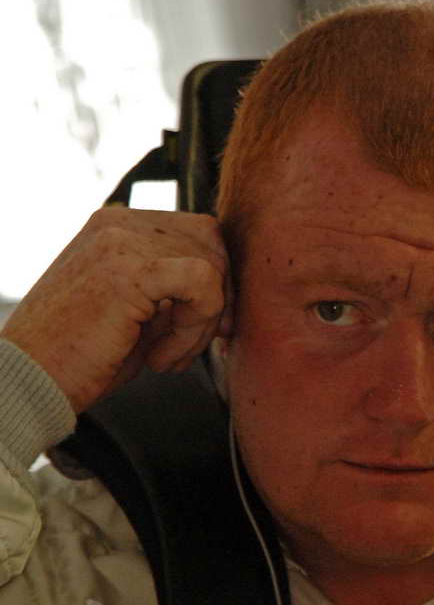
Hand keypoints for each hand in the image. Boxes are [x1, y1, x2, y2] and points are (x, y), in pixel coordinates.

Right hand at [1, 207, 231, 414]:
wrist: (30, 382)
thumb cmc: (82, 358)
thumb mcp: (139, 314)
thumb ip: (177, 290)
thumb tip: (231, 290)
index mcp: (118, 226)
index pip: (199, 232)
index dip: (217, 281)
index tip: (209, 329)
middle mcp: (119, 222)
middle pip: (211, 241)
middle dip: (218, 299)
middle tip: (195, 346)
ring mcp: (121, 240)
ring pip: (211, 265)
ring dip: (201, 324)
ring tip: (166, 358)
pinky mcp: (128, 270)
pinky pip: (203, 283)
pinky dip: (195, 328)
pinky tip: (160, 358)